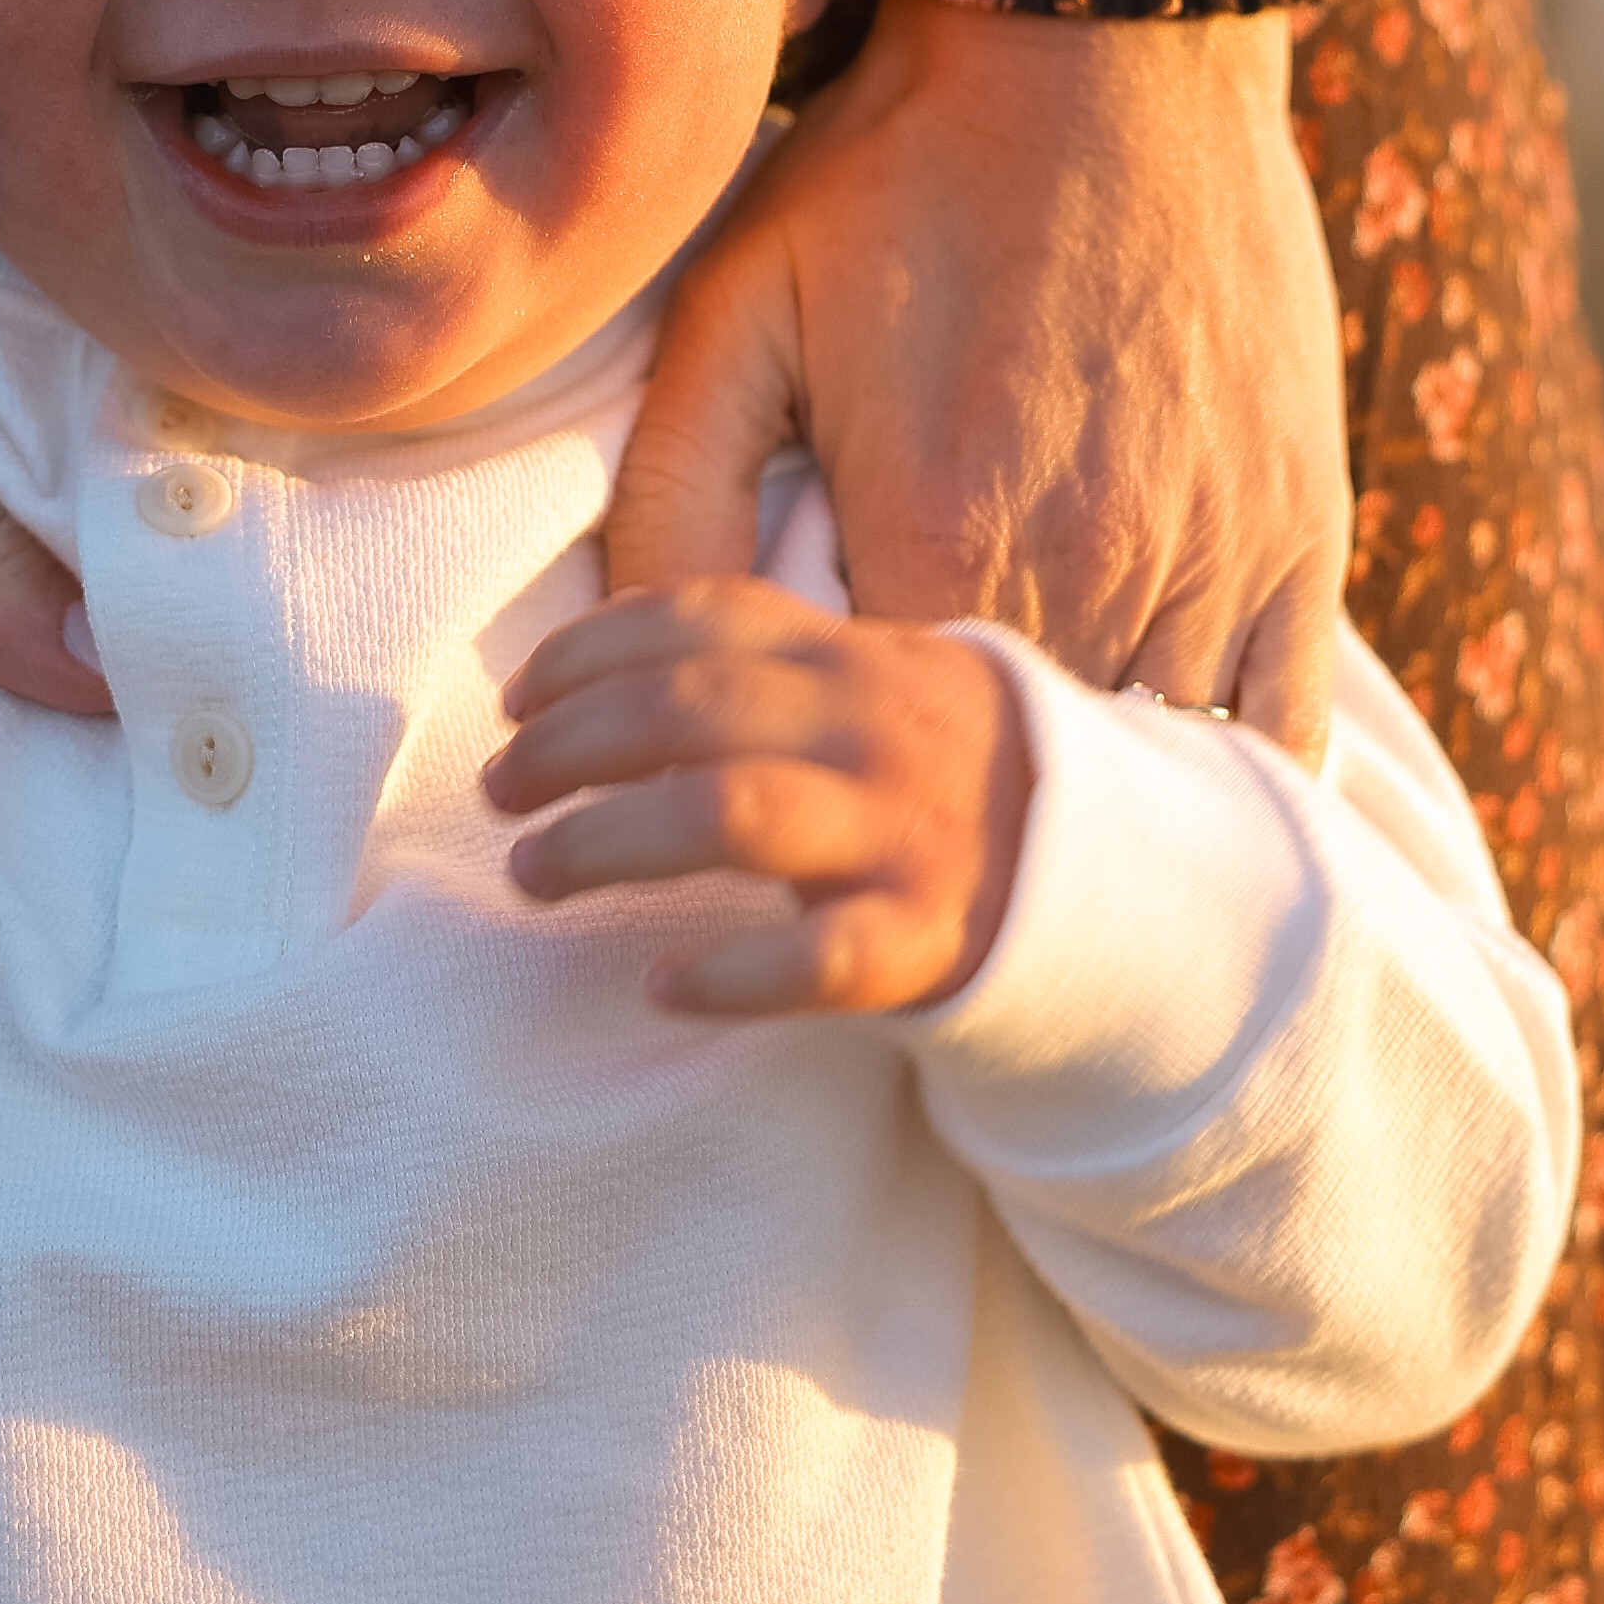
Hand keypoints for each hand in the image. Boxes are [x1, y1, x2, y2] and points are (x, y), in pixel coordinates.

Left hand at [485, 581, 1032, 1014]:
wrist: (1105, 870)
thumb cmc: (942, 772)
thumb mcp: (870, 680)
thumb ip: (758, 660)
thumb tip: (596, 661)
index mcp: (846, 656)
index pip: (698, 620)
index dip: (587, 653)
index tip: (515, 700)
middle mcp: (866, 729)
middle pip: (686, 709)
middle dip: (568, 746)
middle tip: (498, 792)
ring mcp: (896, 832)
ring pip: (730, 813)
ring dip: (609, 840)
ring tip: (533, 872)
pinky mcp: (920, 939)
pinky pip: (815, 959)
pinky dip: (730, 976)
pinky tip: (662, 983)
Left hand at [603, 0, 1345, 756]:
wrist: (1103, 39)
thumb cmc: (902, 168)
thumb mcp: (740, 311)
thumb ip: (670, 493)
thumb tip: (617, 651)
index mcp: (938, 537)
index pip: (871, 757)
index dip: (831, 787)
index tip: (804, 777)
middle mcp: (1088, 572)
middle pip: (1015, 787)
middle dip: (956, 817)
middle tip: (910, 812)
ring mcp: (1213, 559)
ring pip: (1154, 777)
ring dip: (1086, 817)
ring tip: (1028, 825)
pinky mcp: (1303, 531)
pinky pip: (1280, 727)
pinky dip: (1225, 785)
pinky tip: (1169, 804)